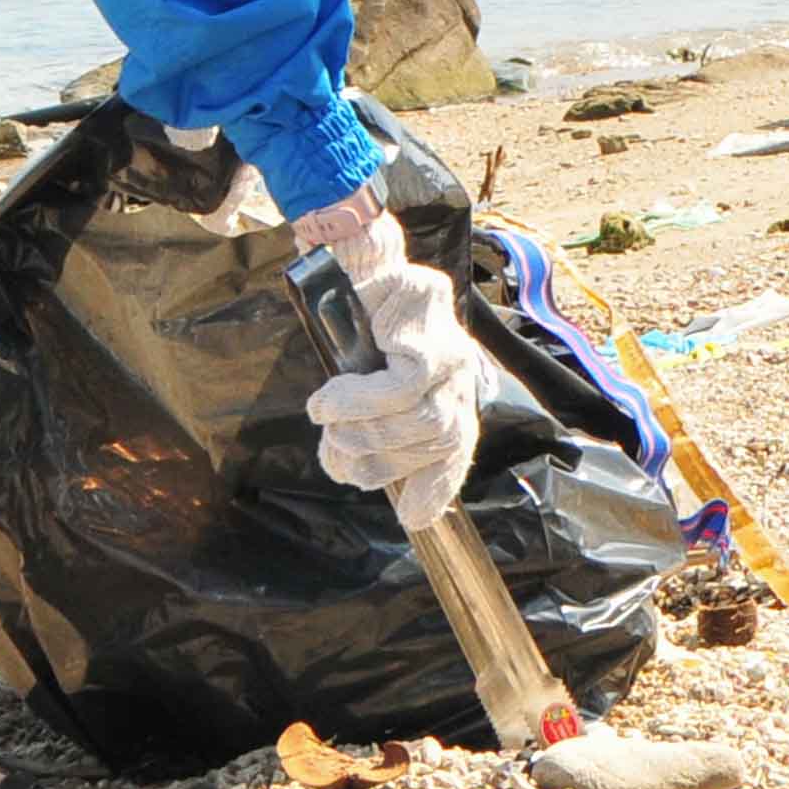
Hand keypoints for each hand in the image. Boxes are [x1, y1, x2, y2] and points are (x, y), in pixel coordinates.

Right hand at [296, 199, 502, 520]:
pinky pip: (402, 386)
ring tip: (327, 420)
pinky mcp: (432, 332)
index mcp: (451, 396)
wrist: (353, 269)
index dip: (436, 489)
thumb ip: (368, 428)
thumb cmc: (357, 333)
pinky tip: (330, 398)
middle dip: (381, 460)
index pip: (456, 452)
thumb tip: (347, 467)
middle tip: (336, 450)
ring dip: (366, 431)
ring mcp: (454, 355)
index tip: (412, 518)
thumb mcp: (363, 389)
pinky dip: (361, 401)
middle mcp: (461, 378)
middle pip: (437, 442)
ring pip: (422, 420)